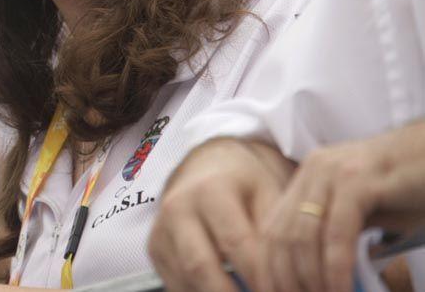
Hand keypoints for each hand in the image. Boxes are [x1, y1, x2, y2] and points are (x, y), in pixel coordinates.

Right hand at [148, 138, 292, 291]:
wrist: (210, 164)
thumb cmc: (247, 182)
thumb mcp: (270, 192)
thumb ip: (276, 231)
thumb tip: (287, 274)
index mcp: (211, 189)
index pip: (237, 244)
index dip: (262, 277)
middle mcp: (178, 207)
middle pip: (200, 267)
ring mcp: (162, 229)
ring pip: (185, 280)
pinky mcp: (155, 247)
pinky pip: (176, 284)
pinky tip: (225, 291)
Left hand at [260, 122, 424, 291]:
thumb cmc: (406, 189)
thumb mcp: (363, 212)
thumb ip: (337, 235)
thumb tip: (319, 276)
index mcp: (307, 177)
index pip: (273, 229)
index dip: (269, 268)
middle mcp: (313, 171)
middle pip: (282, 235)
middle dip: (286, 279)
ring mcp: (332, 173)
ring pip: (304, 236)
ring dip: (310, 279)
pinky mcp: (357, 181)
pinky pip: (337, 233)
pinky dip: (336, 267)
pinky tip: (340, 289)